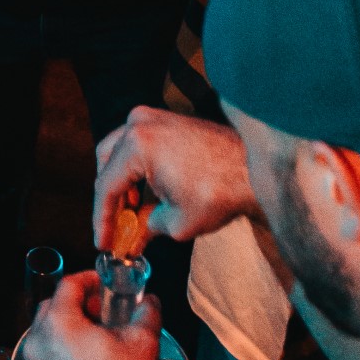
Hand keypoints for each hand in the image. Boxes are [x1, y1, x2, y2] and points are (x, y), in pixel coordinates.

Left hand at [25, 273, 160, 359]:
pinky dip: (64, 357)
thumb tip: (150, 301)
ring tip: (100, 341)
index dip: (89, 279)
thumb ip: (146, 313)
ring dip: (70, 331)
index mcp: (57, 324)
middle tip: (103, 311)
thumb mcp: (143, 344)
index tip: (106, 284)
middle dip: (76, 304)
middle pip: (51, 309)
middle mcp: (37, 345)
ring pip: (47, 338)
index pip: (68, 285)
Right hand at [93, 107, 257, 251]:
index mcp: (137, 145)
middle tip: (115, 226)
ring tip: (131, 212)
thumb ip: (146, 228)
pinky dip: (137, 167)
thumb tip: (132, 241)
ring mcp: (155, 117)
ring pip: (121, 151)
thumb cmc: (220, 192)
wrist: (258, 169)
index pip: (106, 186)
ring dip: (122, 181)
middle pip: (107, 163)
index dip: (102, 219)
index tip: (103, 242)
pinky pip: (140, 143)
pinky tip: (146, 192)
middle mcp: (140, 123)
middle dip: (110, 197)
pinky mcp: (170, 120)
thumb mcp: (176, 222)